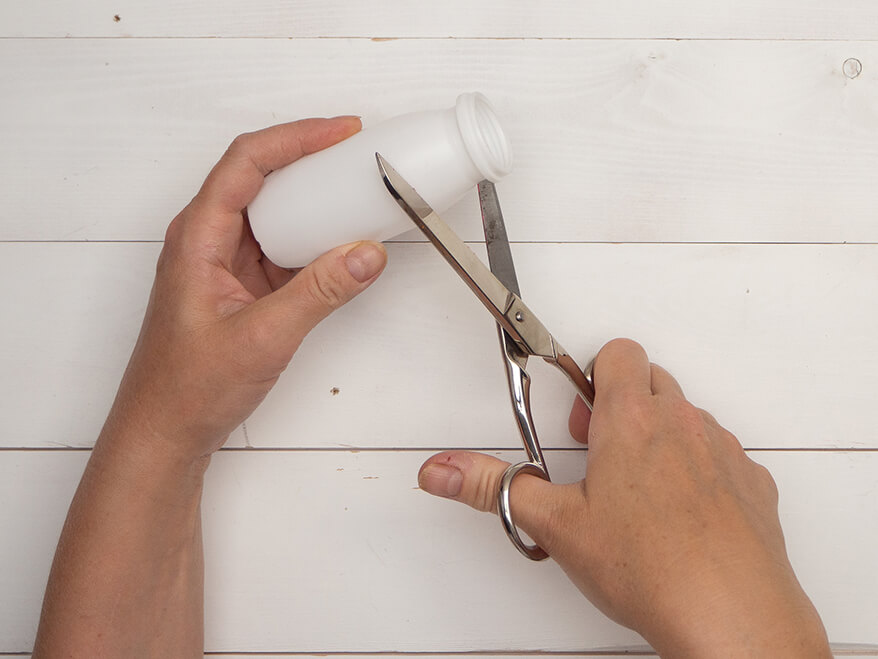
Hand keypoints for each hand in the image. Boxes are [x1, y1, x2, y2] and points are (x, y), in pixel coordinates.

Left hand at [105, 118, 386, 463]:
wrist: (166, 432)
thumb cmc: (187, 388)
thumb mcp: (263, 337)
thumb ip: (320, 293)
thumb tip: (365, 253)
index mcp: (197, 238)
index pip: (247, 162)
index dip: (296, 137)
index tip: (342, 132)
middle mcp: (207, 241)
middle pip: (260, 176)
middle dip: (310, 158)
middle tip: (357, 154)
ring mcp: (224, 263)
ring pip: (273, 211)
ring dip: (313, 198)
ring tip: (355, 191)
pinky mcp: (241, 285)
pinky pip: (280, 245)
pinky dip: (312, 237)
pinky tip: (340, 242)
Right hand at [418, 339, 830, 657]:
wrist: (731, 616)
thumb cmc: (653, 568)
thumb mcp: (555, 525)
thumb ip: (492, 487)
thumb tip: (445, 471)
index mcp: (630, 421)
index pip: (618, 353)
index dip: (594, 373)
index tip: (582, 412)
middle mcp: (682, 424)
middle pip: (651, 380)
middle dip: (621, 406)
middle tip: (601, 454)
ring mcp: (722, 451)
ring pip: (686, 418)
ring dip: (661, 438)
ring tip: (638, 492)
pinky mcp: (751, 482)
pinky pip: (721, 455)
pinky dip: (700, 470)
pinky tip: (680, 514)